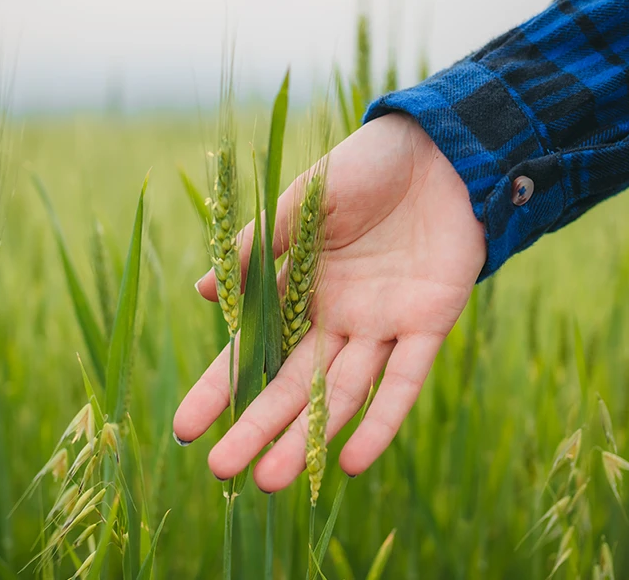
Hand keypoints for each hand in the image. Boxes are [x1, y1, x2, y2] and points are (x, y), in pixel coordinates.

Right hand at [173, 113, 485, 490]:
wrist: (442, 148)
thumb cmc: (367, 167)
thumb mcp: (303, 201)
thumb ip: (258, 245)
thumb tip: (202, 291)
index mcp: (301, 288)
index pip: (253, 350)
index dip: (220, 388)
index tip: (185, 428)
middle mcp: (337, 317)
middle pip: (291, 385)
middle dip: (257, 428)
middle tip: (222, 472)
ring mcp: (382, 325)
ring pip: (338, 394)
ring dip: (308, 437)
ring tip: (273, 481)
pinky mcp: (428, 324)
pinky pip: (403, 382)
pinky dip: (381, 421)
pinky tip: (353, 463)